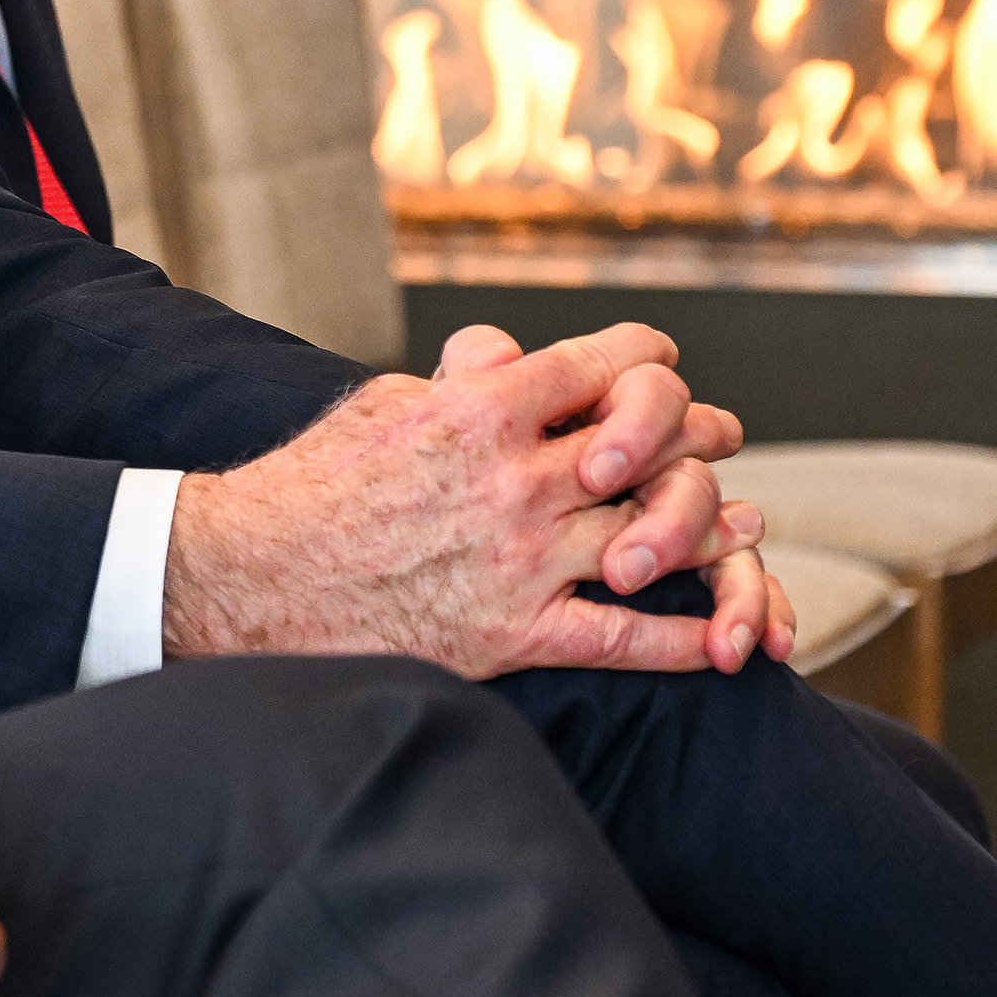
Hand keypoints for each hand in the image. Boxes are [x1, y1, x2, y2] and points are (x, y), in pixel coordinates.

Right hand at [165, 321, 781, 679]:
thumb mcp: (381, 404)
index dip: (647, 355)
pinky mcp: (516, 633)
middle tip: (721, 436)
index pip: (602, 363)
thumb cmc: (307, 485)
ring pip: (662, 536)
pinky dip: (690, 641)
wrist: (251, 577)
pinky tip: (725, 639)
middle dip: (699, 434)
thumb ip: (459, 384)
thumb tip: (508, 362)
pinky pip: (630, 639)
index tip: (658, 360)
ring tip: (744, 525)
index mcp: (481, 411)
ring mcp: (524, 559)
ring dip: (715, 528)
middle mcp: (517, 480)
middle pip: (652, 443)